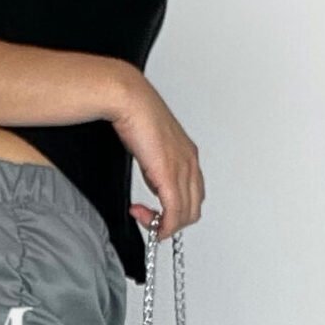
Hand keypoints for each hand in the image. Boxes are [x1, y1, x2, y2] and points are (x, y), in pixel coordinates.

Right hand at [108, 68, 203, 238]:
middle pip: (194, 210)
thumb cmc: (137, 115)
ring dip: (164, 225)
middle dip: (171, 222)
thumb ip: (158, 168)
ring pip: (186, 215)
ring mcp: (182, 170)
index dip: (176, 211)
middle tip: (149, 220)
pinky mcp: (169, 175)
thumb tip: (155, 185)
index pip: (194, 196)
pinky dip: (161, 224)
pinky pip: (173, 213)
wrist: (131, 100)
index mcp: (189, 156)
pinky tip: (144, 217)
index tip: (155, 210)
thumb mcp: (153, 148)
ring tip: (144, 218)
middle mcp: (190, 164)